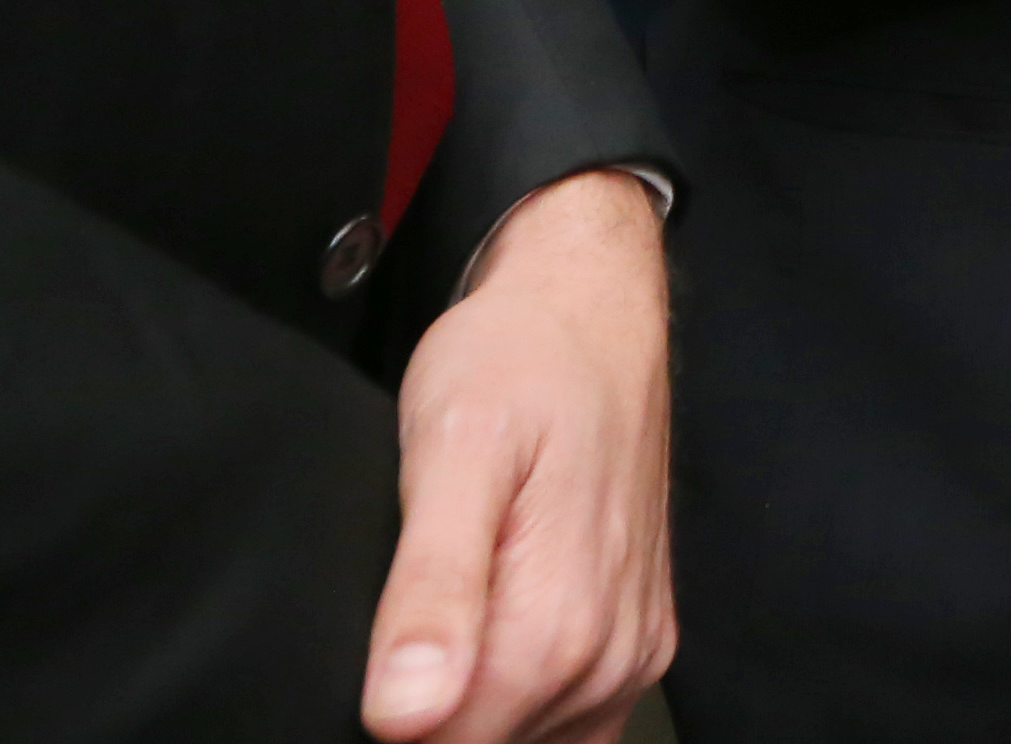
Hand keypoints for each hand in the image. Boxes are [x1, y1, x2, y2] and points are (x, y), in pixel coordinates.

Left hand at [365, 170, 674, 743]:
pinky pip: (572, 726)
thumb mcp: (451, 449)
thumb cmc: (518, 359)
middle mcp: (608, 657)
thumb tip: (404, 714)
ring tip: (441, 612)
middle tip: (401, 611)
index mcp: (558, 625)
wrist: (591, 308)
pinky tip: (487, 638)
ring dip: (474, 707)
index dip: (386, 714)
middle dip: (427, 710)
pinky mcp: (637, 641)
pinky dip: (521, 706)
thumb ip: (431, 588)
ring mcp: (630, 655)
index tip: (373, 645)